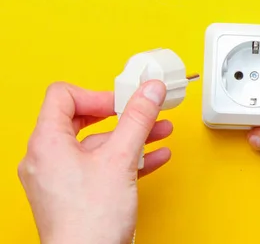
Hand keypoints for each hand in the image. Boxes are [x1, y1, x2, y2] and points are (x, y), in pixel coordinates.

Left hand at [18, 80, 172, 243]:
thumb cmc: (88, 222)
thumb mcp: (120, 158)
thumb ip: (138, 118)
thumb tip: (150, 90)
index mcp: (47, 143)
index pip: (64, 96)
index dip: (97, 94)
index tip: (124, 101)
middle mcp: (47, 158)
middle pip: (82, 119)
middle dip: (120, 115)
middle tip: (141, 111)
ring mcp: (60, 178)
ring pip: (97, 145)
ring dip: (131, 136)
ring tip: (159, 132)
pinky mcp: (75, 195)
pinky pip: (101, 166)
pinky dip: (127, 158)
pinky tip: (154, 157)